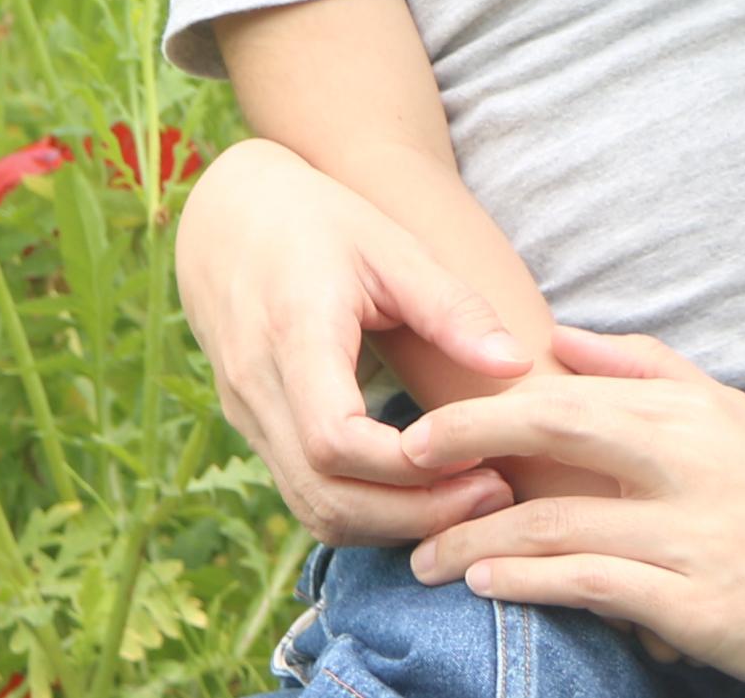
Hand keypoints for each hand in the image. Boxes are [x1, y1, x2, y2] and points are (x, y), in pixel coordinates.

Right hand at [173, 139, 529, 544]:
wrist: (227, 221)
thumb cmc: (319, 223)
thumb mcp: (391, 248)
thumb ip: (452, 308)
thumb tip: (518, 365)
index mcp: (292, 333)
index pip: (335, 439)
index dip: (408, 467)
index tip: (479, 454)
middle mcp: (258, 388)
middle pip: (327, 495)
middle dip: (415, 513)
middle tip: (493, 497)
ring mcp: (248, 418)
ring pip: (315, 510)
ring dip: (393, 523)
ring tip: (469, 499)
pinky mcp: (255, 432)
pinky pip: (308, 496)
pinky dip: (366, 511)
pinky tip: (424, 492)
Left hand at [405, 327, 744, 695]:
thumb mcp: (736, 416)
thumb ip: (651, 370)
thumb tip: (563, 339)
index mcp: (692, 413)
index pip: (570, 390)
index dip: (487, 402)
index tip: (425, 418)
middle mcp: (688, 463)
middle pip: (554, 437)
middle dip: (465, 447)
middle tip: (403, 463)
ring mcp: (691, 535)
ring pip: (558, 524)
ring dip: (476, 542)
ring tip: (424, 557)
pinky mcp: (695, 603)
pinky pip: (592, 586)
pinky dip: (529, 583)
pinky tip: (486, 585)